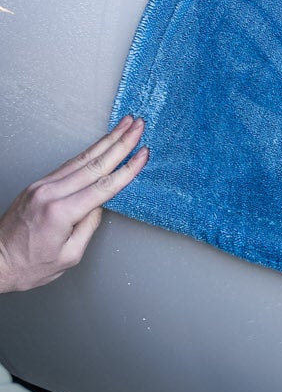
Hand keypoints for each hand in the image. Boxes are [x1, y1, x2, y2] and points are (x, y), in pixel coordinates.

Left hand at [0, 117, 148, 293]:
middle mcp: (50, 193)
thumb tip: (99, 206)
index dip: (127, 169)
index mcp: (61, 212)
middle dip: (119, 142)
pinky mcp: (37, 186)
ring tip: (124, 126)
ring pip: (81, 159)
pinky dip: (87, 153)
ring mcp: (41, 186)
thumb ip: (88, 227)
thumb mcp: (69, 255)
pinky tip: (99, 145)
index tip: (143, 154)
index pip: (103, 186)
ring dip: (105, 141)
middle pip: (94, 163)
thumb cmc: (29, 266)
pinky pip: (67, 165)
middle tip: (137, 126)